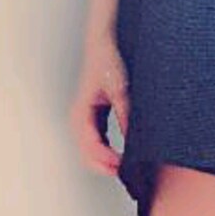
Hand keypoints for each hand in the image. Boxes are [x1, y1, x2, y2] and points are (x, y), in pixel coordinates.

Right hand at [69, 35, 129, 176]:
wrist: (105, 43)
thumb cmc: (107, 60)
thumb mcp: (119, 88)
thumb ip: (124, 112)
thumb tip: (135, 138)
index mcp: (82, 111)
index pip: (90, 144)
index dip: (105, 158)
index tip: (122, 165)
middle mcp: (80, 118)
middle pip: (87, 153)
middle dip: (103, 165)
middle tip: (125, 172)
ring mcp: (86, 119)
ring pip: (89, 151)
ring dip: (104, 162)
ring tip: (124, 168)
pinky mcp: (94, 118)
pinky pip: (96, 143)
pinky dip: (105, 154)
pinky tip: (120, 157)